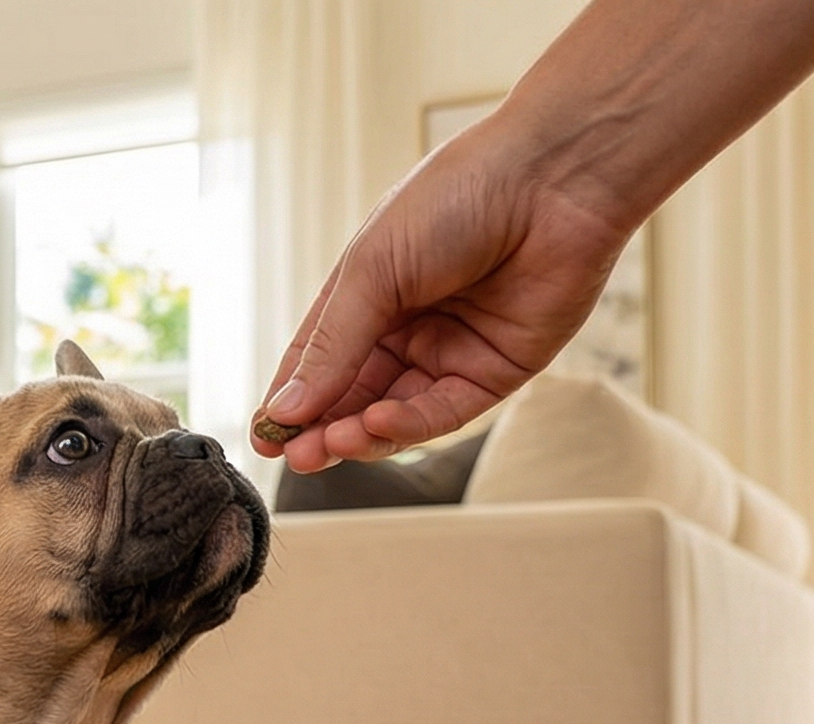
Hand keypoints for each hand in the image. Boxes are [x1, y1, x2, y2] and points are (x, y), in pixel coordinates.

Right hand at [251, 121, 636, 471]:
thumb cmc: (457, 197)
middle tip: (293, 454)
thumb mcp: (372, 270)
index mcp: (370, 291)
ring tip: (329, 444)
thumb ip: (331, 346)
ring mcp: (452, 350)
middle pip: (354, 395)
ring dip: (360, 432)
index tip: (262, 436)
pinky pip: (444, 411)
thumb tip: (284, 409)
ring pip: (395, 412)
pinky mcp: (497, 370)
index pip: (317, 360)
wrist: (552, 178)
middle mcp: (408, 325)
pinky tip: (379, 422)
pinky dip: (409, 422)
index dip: (290, 399)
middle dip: (322, 427)